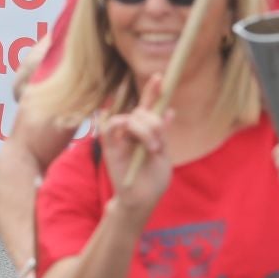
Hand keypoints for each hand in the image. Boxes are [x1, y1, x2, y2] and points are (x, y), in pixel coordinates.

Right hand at [99, 75, 172, 215]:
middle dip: (155, 123)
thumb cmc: (153, 179)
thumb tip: (169, 110)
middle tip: (159, 143)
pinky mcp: (109, 144)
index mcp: (145, 130)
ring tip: (152, 149)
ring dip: (146, 130)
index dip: (152, 90)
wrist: (143, 200)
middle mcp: (131, 129)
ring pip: (132, 117)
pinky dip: (126, 126)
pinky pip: (112, 124)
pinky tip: (138, 141)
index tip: (160, 77)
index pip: (147, 105)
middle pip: (142, 110)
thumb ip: (162, 132)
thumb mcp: (164, 153)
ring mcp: (120, 136)